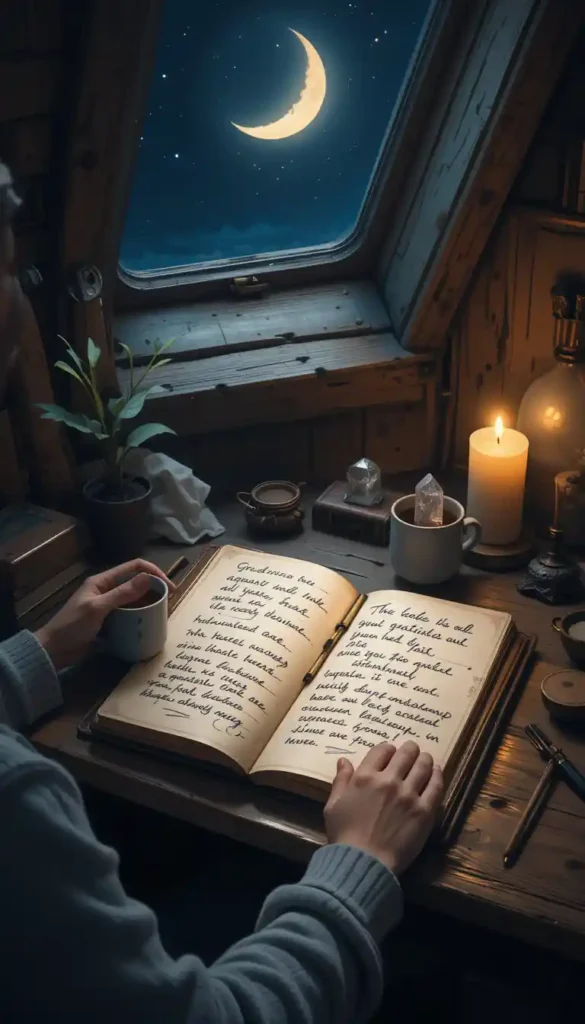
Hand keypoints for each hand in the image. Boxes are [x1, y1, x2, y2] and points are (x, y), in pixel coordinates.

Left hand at [35, 560, 174, 670]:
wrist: (54, 650)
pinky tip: (148, 625)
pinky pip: (128, 615)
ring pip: (133, 600)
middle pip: (136, 583)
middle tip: (169, 602)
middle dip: (154, 589)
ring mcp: (107, 606)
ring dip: (148, 604)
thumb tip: (148, 578)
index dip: (153, 572)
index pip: (133, 567)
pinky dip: (139, 617)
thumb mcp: (98, 608)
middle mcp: (106, 590)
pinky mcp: (108, 621)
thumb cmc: (72, 626)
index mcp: (102, 581)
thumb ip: (122, 593)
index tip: (169, 587)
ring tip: (162, 614)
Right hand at [324, 741, 443, 875]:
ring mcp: (408, 795)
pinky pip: (435, 787)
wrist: (364, 863)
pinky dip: (437, 776)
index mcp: (365, 777)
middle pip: (405, 754)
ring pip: (423, 766)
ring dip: (424, 759)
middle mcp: (388, 780)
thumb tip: (343, 761)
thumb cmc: (344, 836)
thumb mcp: (333, 806)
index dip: (388, 749)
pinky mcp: (424, 811)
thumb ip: (340, 781)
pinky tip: (437, 772)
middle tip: (412, 751)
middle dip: (409, 749)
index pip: (382, 750)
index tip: (391, 754)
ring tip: (426, 759)